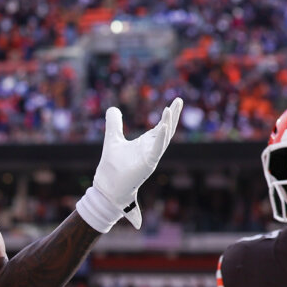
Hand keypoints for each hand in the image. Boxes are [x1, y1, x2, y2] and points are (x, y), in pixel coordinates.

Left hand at [77, 98, 182, 231]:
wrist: (107, 187)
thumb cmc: (112, 167)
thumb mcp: (112, 138)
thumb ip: (114, 123)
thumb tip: (113, 108)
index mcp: (145, 144)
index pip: (161, 126)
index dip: (168, 114)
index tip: (175, 101)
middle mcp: (151, 150)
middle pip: (166, 130)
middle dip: (173, 115)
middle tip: (179, 99)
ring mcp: (151, 157)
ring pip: (164, 138)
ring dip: (168, 123)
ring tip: (171, 108)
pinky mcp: (148, 164)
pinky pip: (157, 149)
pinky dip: (161, 138)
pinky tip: (164, 126)